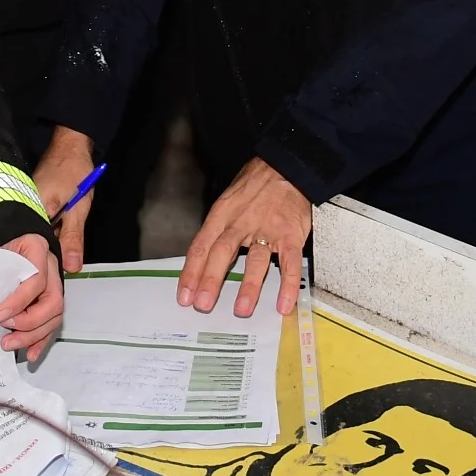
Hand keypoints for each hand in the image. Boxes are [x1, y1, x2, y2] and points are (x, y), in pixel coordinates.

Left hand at [0, 233, 63, 355]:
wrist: (4, 249)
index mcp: (37, 248)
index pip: (36, 279)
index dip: (19, 300)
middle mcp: (51, 269)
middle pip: (53, 302)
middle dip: (29, 322)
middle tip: (5, 329)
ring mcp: (55, 287)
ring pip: (54, 317)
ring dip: (33, 336)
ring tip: (10, 344)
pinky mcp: (51, 304)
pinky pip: (52, 326)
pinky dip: (41, 341)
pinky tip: (30, 352)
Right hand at [33, 128, 97, 271]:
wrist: (70, 146)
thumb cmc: (73, 171)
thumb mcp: (78, 208)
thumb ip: (73, 237)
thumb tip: (71, 267)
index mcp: (32, 212)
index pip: (35, 248)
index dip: (47, 263)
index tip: (56, 276)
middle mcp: (24, 211)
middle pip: (35, 243)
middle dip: (49, 254)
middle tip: (62, 264)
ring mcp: (26, 207)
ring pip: (38, 234)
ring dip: (50, 242)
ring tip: (62, 251)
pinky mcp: (31, 205)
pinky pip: (38, 225)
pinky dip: (49, 231)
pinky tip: (58, 233)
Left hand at [182, 159, 310, 317]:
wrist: (287, 166)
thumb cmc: (255, 186)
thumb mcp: (228, 201)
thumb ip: (217, 229)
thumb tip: (202, 261)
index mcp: (222, 214)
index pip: (201, 245)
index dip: (191, 272)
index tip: (184, 295)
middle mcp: (241, 223)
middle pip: (222, 253)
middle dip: (211, 280)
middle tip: (202, 305)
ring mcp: (267, 229)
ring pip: (255, 260)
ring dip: (248, 286)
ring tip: (241, 310)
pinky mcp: (291, 235)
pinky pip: (290, 263)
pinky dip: (287, 285)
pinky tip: (283, 304)